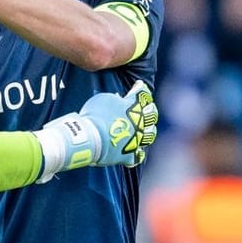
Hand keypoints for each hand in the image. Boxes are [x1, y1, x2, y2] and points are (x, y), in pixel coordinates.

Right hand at [33, 81, 159, 180]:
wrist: (89, 138)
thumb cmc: (95, 115)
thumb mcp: (103, 99)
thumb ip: (115, 99)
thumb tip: (120, 99)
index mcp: (133, 106)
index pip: (142, 94)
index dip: (141, 89)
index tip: (139, 85)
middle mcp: (138, 123)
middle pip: (151, 114)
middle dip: (149, 110)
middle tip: (145, 109)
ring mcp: (135, 140)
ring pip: (149, 135)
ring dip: (148, 131)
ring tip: (144, 131)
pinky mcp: (128, 155)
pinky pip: (137, 157)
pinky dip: (136, 155)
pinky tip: (136, 153)